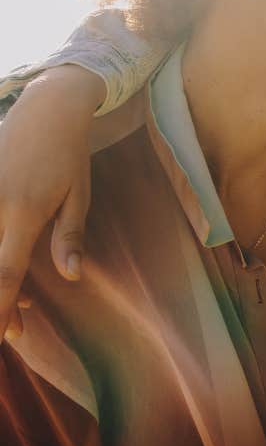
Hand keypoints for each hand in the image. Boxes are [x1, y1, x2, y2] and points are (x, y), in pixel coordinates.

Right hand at [0, 65, 103, 340]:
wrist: (46, 110)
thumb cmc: (68, 154)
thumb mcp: (78, 194)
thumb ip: (70, 236)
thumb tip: (72, 276)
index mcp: (25, 211)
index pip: (7, 272)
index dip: (3, 308)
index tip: (8, 335)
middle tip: (14, 328)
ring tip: (18, 300)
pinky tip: (6, 265)